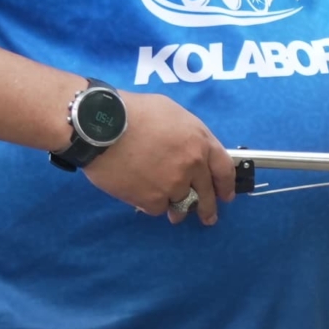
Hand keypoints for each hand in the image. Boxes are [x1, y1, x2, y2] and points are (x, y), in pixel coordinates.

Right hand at [82, 91, 235, 225]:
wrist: (102, 126)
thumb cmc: (133, 112)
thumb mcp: (172, 112)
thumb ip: (188, 134)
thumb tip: (191, 147)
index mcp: (200, 141)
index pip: (224, 169)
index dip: (227, 185)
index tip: (225, 196)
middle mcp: (192, 165)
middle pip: (207, 194)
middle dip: (208, 209)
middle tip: (208, 217)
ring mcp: (173, 184)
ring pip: (182, 205)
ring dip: (178, 208)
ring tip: (172, 211)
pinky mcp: (152, 199)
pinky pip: (158, 208)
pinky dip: (151, 204)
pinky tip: (143, 196)